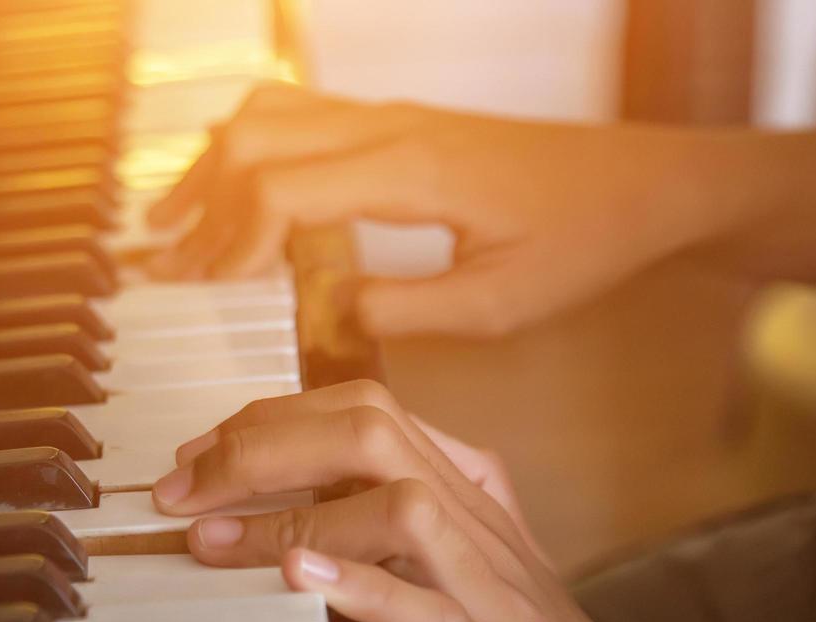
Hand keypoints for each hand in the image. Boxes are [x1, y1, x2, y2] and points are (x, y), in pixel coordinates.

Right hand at [147, 84, 714, 337]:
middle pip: (254, 138)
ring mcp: (391, 115)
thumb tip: (331, 315)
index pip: (280, 188)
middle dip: (199, 202)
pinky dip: (250, 147)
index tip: (199, 289)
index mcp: (409, 171)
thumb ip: (406, 312)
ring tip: (175, 220)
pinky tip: (236, 187)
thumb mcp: (500, 304)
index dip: (227, 240)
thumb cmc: (585, 240)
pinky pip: (300, 113)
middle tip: (165, 261)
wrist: (649, 182)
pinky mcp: (399, 121)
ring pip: (269, 112)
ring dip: (214, 166)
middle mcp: (389, 127)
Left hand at [152, 381, 708, 621]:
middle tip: (181, 487)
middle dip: (262, 444)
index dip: (269, 420)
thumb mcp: (455, 598)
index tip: (197, 454)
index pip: (365, 412)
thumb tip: (275, 542)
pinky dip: (363, 586)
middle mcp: (483, 527)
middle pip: (372, 430)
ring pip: (399, 505)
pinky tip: (299, 576)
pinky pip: (431, 612)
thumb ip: (386, 556)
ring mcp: (496, 593)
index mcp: (473, 501)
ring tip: (212, 536)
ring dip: (293, 512)